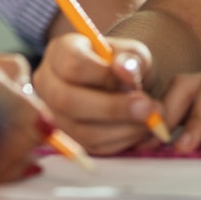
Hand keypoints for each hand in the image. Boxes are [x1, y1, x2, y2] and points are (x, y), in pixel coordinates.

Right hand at [32, 32, 161, 154]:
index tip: (134, 80)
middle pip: (68, 101)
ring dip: (123, 128)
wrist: (118, 84)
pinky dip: (122, 141)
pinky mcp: (71, 139)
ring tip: (152, 119)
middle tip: (149, 109)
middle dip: (113, 108)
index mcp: (60, 52)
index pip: (73, 65)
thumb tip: (125, 71)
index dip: (104, 76)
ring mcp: (55, 114)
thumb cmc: (122, 63)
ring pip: (81, 130)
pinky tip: (140, 129)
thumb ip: (131, 59)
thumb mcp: (132, 53)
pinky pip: (93, 147)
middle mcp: (48, 84)